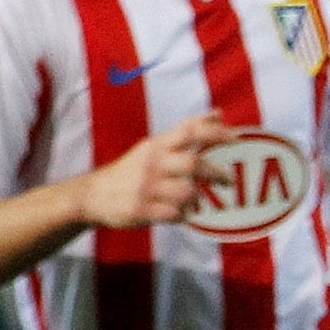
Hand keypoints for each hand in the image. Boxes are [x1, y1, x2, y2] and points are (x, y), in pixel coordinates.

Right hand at [83, 115, 233, 228]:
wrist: (93, 195)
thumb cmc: (134, 169)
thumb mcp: (156, 145)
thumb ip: (187, 132)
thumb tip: (219, 113)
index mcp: (157, 145)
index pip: (189, 131)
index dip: (215, 132)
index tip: (236, 137)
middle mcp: (152, 163)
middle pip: (192, 163)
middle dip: (216, 172)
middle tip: (228, 180)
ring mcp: (146, 187)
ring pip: (187, 192)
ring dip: (197, 199)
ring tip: (194, 200)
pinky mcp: (141, 209)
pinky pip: (175, 214)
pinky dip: (183, 215)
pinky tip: (179, 213)